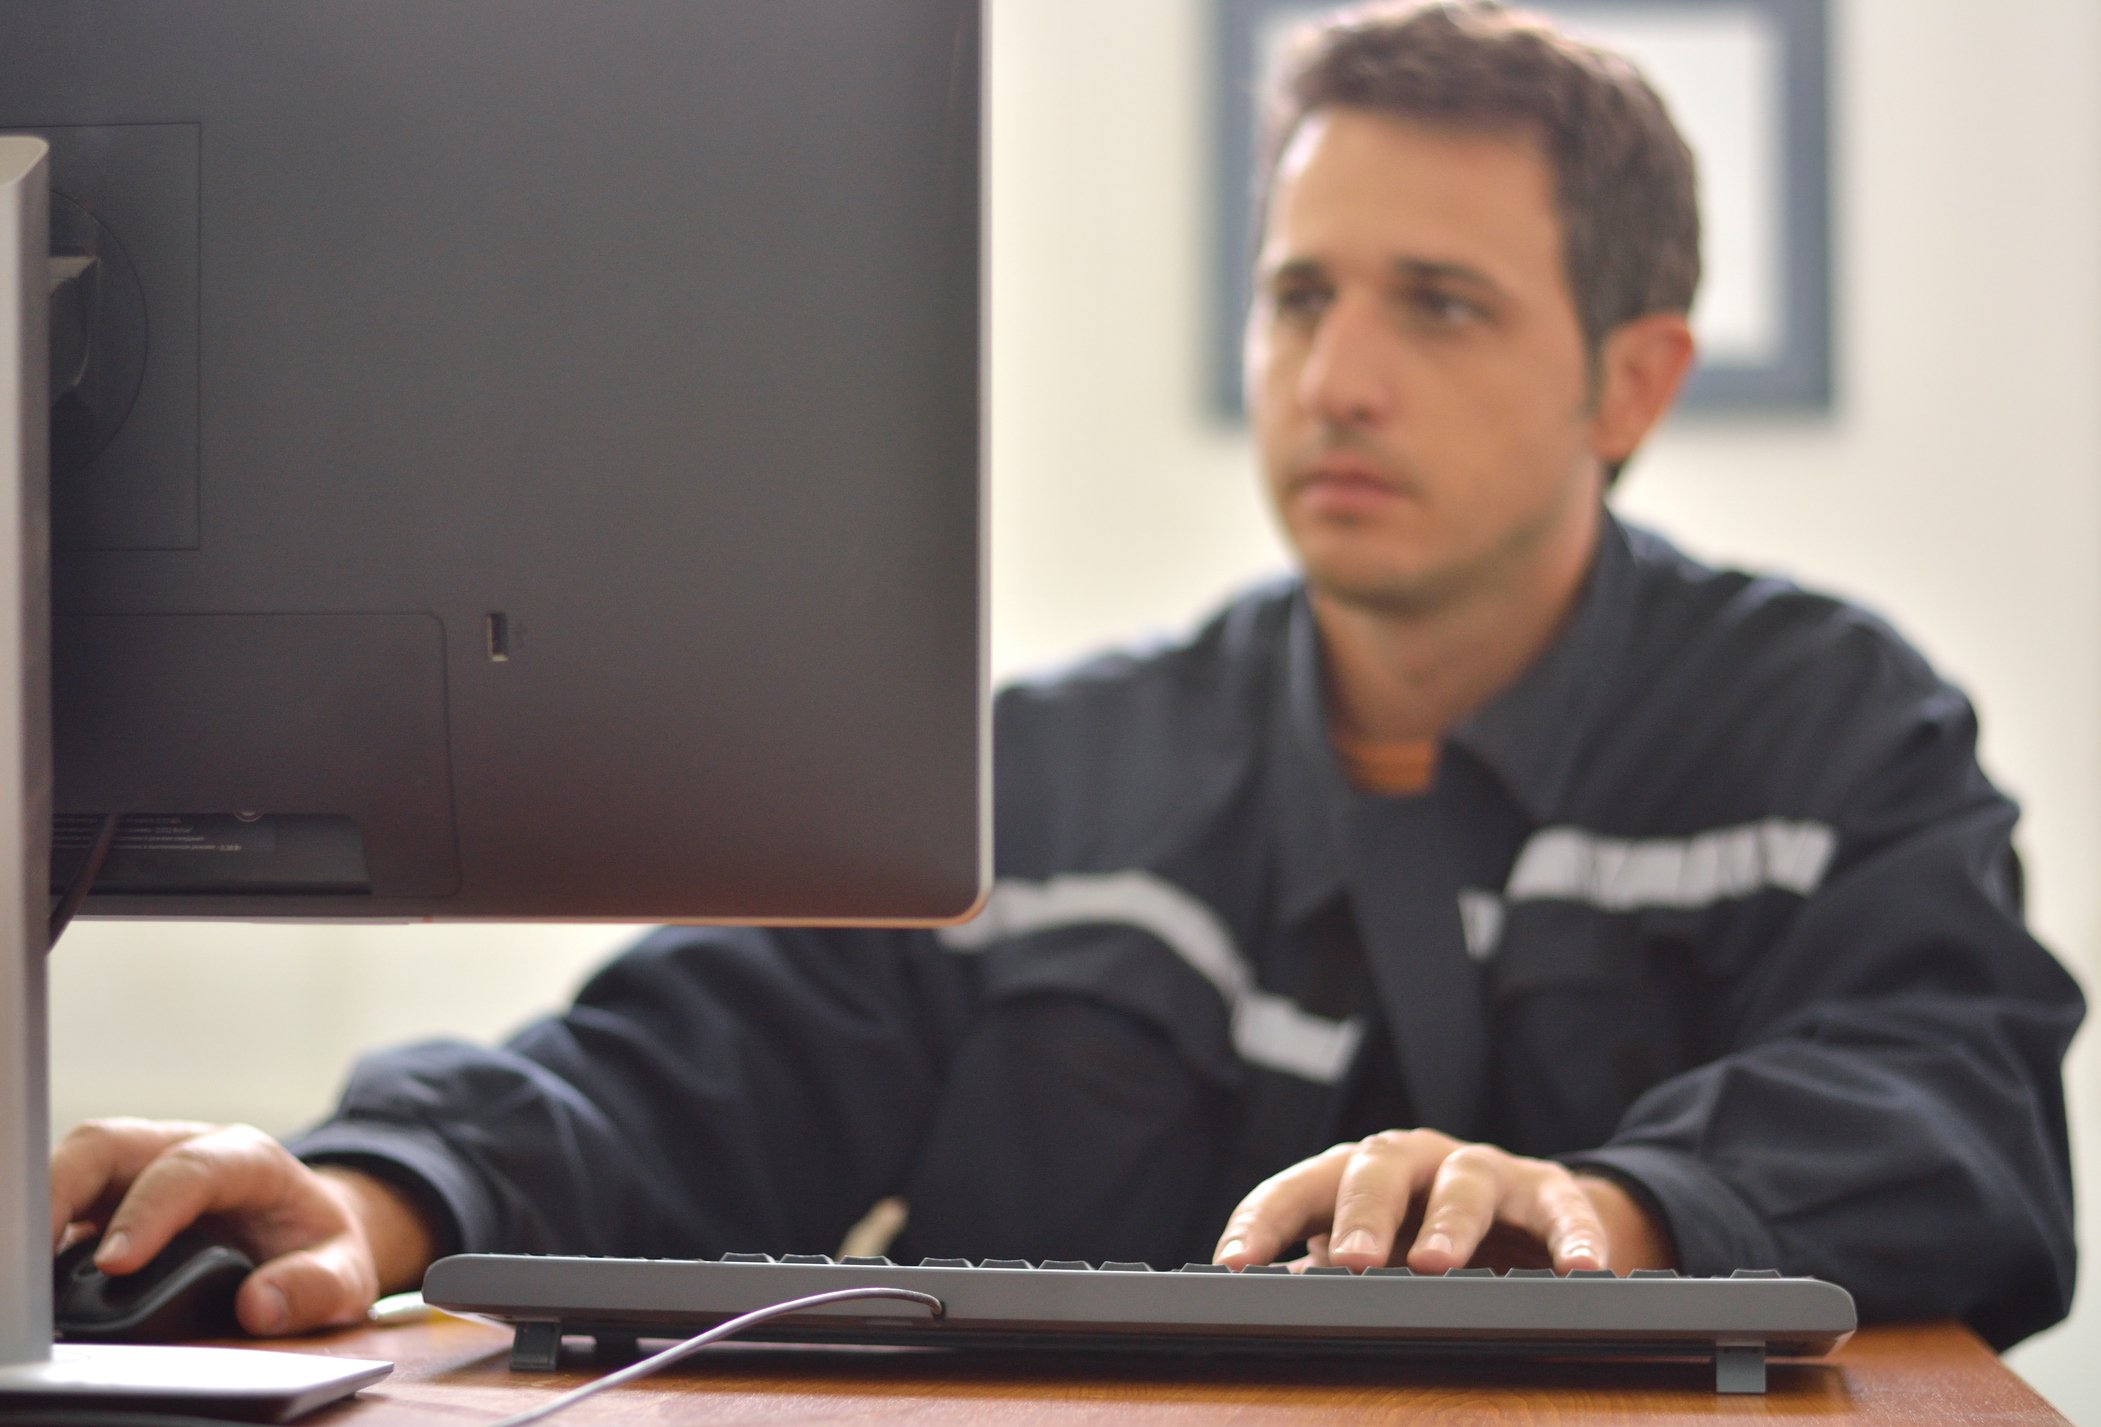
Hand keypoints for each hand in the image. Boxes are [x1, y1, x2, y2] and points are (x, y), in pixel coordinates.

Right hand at [50, 1117, 439, 1336]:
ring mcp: (141, 1171)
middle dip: (61, 1189)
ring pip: (76, 1164)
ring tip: (23, 1273)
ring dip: (42, 1206)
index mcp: (248, 1159)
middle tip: (32, 1260)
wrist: (307, 1233)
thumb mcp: (347, 1274)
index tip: (117, 1265)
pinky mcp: (111, 1200)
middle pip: (109, 1144)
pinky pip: (66, 1200)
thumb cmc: (319, 1249)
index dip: (148, 1211)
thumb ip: (317, 1286)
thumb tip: (260, 1305)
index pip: (189, 1168)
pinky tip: (34, 1277)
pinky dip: (44, 1230)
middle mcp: (185, 1150)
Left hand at [1213, 1128, 1674, 1273]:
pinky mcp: (1546, 1189)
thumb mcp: (1369, 1253)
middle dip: (1362, 1214)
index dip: (1262, 1222)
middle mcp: (1413, 1160)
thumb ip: (1317, 1277)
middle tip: (1351, 1261)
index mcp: (1354, 1175)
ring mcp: (1481, 1169)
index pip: (1298, 1190)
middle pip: (1378, 1168)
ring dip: (1450, 1222)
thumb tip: (1258, 1312)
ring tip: (1437, 1263)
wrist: (1523, 1218)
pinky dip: (1572, 1236)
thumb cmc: (1423, 1236)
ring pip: (1463, 1181)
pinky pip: (1562, 1207)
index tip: (1233, 1264)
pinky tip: (1582, 1270)